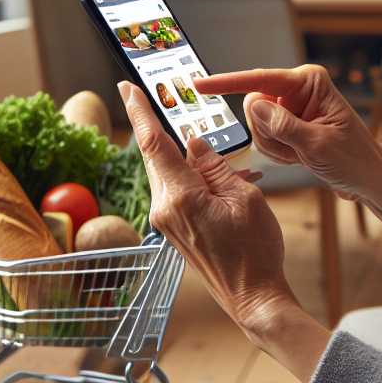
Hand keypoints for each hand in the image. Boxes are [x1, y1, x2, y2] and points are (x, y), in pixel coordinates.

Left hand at [118, 81, 294, 335]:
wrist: (252, 296)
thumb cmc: (254, 250)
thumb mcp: (244, 198)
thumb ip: (215, 166)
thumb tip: (194, 143)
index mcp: (180, 196)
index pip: (153, 143)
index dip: (140, 112)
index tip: (127, 86)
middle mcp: (164, 208)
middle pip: (156, 156)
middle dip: (159, 127)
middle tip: (157, 97)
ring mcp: (167, 221)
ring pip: (168, 173)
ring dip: (185, 156)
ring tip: (216, 151)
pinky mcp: (175, 229)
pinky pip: (178, 191)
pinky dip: (195, 177)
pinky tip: (224, 179)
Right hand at [194, 64, 381, 203]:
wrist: (368, 178)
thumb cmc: (353, 159)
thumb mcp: (318, 145)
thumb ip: (284, 126)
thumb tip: (254, 106)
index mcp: (309, 82)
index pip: (260, 79)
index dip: (227, 83)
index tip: (198, 85)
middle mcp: (298, 89)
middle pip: (254, 108)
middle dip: (270, 135)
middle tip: (297, 148)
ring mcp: (292, 107)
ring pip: (257, 127)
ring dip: (276, 147)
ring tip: (303, 153)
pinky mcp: (288, 124)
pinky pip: (265, 139)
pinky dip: (279, 153)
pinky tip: (301, 156)